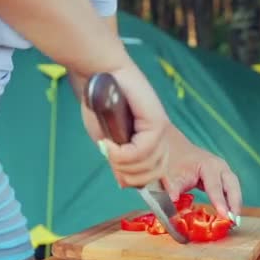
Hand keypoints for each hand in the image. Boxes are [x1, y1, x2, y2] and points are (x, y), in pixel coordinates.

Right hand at [81, 61, 172, 186]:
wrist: (98, 76)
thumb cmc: (100, 104)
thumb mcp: (108, 140)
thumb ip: (119, 161)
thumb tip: (124, 184)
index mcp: (151, 141)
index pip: (154, 175)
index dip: (135, 181)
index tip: (119, 174)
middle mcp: (160, 136)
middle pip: (154, 174)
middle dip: (129, 174)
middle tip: (111, 157)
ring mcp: (160, 128)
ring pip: (148, 165)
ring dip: (123, 162)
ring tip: (109, 148)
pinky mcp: (156, 121)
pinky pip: (143, 151)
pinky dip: (123, 153)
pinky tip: (111, 144)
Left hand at [165, 127, 241, 217]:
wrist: (178, 149)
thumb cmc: (174, 163)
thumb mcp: (171, 175)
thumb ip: (172, 188)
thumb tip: (173, 200)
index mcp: (208, 165)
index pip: (215, 186)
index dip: (219, 201)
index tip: (224, 215)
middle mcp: (220, 167)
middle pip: (232, 186)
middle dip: (234, 204)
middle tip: (234, 222)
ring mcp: (224, 171)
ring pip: (234, 189)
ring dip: (236, 205)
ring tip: (234, 222)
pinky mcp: (223, 177)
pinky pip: (231, 190)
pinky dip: (231, 202)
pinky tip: (230, 215)